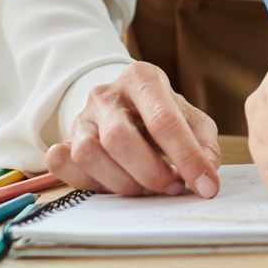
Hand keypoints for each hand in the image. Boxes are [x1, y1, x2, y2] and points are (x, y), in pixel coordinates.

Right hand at [45, 61, 220, 196]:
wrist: (125, 104)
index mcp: (143, 78)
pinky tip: (109, 184)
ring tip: (146, 188)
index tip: (206, 186)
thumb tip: (206, 176)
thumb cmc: (162, 113)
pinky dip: (82, 180)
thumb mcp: (191, 119)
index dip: (187, 158)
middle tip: (173, 187)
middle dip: (151, 173)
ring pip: (88, 154)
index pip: (164, 120)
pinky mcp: (64, 138)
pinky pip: (60, 162)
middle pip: (120, 138)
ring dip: (121, 182)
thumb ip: (204, 145)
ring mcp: (82, 117)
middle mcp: (107, 94)